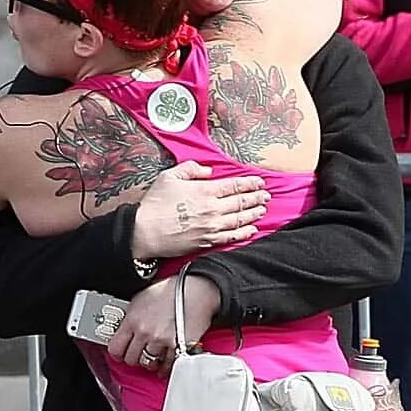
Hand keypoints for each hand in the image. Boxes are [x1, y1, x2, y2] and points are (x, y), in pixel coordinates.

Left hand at [109, 273, 218, 370]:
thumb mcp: (141, 298)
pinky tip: (164, 364)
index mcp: (133, 319)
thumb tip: (124, 331)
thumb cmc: (172, 291)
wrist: (196, 290)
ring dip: (150, 362)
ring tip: (152, 357)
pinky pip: (167, 365)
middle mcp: (145, 331)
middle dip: (134, 358)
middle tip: (139, 354)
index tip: (121, 353)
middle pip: (131, 359)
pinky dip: (166, 367)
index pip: (115, 348)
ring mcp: (162, 341)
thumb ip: (131, 318)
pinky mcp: (178, 347)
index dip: (118, 353)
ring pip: (148, 364)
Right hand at [131, 161, 268, 260]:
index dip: (250, 183)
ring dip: (253, 213)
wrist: (144, 232)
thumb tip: (208, 171)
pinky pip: (232, 237)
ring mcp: (212, 226)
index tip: (260, 181)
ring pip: (240, 219)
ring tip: (262, 209)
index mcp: (205, 190)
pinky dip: (244, 233)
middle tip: (266, 195)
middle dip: (256, 197)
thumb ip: (191, 169)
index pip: (234, 185)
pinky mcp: (207, 241)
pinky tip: (252, 229)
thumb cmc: (154, 204)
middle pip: (241, 202)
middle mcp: (212, 208)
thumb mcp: (169, 176)